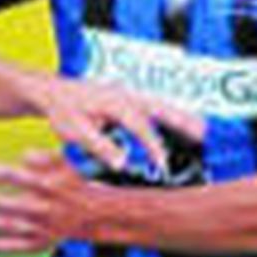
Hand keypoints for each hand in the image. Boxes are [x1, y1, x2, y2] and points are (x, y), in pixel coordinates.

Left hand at [0, 150, 92, 253]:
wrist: (96, 216)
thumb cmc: (76, 184)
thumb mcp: (69, 166)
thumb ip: (47, 158)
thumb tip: (25, 154)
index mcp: (54, 190)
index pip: (30, 182)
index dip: (10, 176)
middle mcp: (47, 211)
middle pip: (15, 207)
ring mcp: (42, 229)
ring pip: (10, 226)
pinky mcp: (40, 242)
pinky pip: (16, 246)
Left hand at [25, 71, 201, 177]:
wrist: (52, 93)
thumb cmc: (62, 111)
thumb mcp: (74, 131)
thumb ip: (98, 146)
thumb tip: (122, 162)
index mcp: (112, 102)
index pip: (139, 124)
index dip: (152, 144)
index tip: (162, 163)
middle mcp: (125, 95)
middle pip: (161, 106)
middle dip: (183, 120)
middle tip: (203, 135)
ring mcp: (129, 94)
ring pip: (162, 103)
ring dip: (182, 116)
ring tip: (203, 131)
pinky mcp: (129, 98)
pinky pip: (155, 106)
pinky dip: (171, 114)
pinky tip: (184, 126)